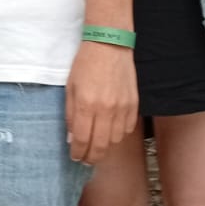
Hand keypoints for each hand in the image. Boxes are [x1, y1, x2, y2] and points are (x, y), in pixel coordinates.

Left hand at [65, 41, 138, 164]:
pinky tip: (111, 131)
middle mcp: (106, 109)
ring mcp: (123, 108)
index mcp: (87, 104)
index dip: (78, 153)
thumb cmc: (85, 65)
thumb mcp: (70, 88)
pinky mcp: (134, 104)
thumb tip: (73, 138)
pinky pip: (128, 129)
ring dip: (106, 146)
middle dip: (92, 157)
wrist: (110, 45)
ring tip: (98, 145)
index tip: (76, 158)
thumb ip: (71, 115)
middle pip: (101, 146)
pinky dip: (119, 134)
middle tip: (87, 160)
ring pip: (116, 140)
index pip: (83, 140)